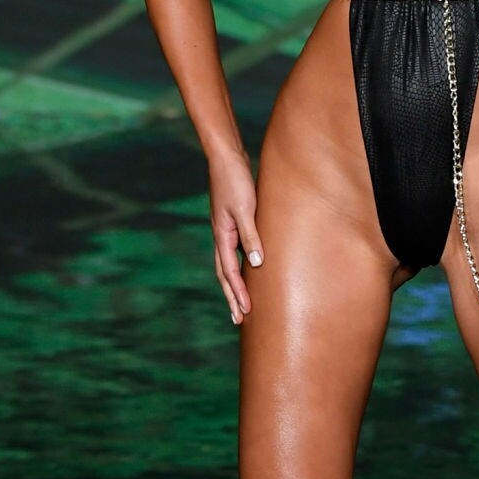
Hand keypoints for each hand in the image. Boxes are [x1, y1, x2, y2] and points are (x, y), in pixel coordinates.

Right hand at [208, 150, 262, 322]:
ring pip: (228, 264)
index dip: (238, 293)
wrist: (226, 157)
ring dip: (234, 284)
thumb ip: (251, 236)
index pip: (230, 272)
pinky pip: (235, 251)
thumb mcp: (245, 209)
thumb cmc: (236, 181)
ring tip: (241, 302)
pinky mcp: (232, 222)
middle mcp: (221, 236)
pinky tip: (249, 269)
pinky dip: (240, 265)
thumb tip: (257, 265)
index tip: (244, 313)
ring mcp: (225, 229)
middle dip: (231, 296)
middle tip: (237, 320)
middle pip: (225, 274)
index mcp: (222, 236)